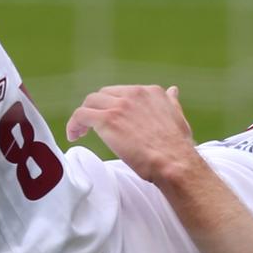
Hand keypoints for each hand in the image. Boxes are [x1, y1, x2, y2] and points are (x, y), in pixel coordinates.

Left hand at [66, 85, 195, 183]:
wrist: (173, 162)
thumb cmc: (176, 147)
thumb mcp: (178, 117)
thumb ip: (171, 102)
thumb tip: (173, 90)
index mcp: (150, 92)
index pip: (121, 92)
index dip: (112, 105)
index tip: (109, 119)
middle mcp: (134, 94)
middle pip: (103, 95)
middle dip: (96, 109)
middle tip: (92, 126)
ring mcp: (119, 106)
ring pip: (90, 102)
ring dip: (83, 116)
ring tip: (80, 132)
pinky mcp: (107, 120)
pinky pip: (80, 115)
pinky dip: (74, 124)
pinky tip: (74, 136)